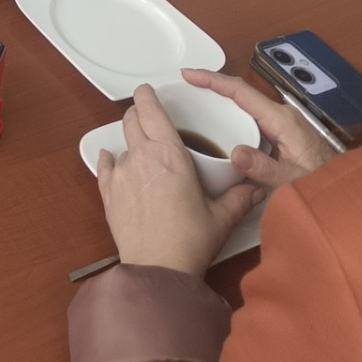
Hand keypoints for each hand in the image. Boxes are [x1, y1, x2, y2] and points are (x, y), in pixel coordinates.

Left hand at [96, 84, 264, 276]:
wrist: (159, 270)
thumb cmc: (191, 241)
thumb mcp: (221, 218)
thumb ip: (240, 198)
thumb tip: (257, 188)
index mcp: (169, 153)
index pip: (151, 109)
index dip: (147, 95)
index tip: (150, 91)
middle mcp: (141, 156)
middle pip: (131, 119)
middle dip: (139, 113)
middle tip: (150, 118)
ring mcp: (121, 173)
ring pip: (121, 142)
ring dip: (130, 142)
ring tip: (143, 152)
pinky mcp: (107, 192)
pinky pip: (104, 165)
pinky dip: (110, 160)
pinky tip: (114, 162)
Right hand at [179, 67, 333, 190]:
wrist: (345, 192)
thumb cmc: (322, 185)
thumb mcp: (291, 181)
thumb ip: (264, 169)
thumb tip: (234, 153)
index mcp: (281, 120)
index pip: (241, 92)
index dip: (213, 80)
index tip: (189, 74)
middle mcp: (282, 115)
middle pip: (241, 92)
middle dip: (212, 85)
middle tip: (185, 85)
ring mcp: (283, 122)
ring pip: (247, 103)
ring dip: (222, 98)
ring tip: (196, 100)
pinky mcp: (284, 132)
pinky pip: (253, 115)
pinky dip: (233, 112)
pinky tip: (222, 123)